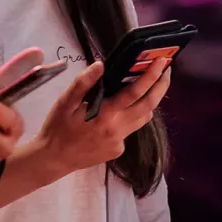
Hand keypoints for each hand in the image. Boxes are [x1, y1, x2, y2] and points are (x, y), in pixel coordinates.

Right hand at [31, 58, 170, 180]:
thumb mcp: (65, 101)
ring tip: (150, 84)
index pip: (134, 92)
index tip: (161, 62)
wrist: (54, 159)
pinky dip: (129, 116)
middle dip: (161, 86)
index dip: (150, 76)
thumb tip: (100, 65)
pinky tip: (116, 111)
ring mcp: (120, 142)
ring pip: (143, 118)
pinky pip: (129, 129)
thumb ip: (83, 83)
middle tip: (167, 70)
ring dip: (150, 101)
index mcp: (105, 115)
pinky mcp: (119, 149)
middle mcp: (118, 130)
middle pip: (149, 106)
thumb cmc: (57, 127)